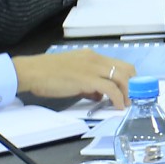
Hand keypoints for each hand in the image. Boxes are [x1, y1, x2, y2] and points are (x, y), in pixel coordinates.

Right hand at [14, 47, 135, 108]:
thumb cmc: (46, 74)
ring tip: (125, 105)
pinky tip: (116, 107)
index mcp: (92, 56)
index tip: (129, 90)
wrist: (31, 72)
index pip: (119, 64)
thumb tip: (98, 95)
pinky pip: (111, 89)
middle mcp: (95, 59)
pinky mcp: (88, 79)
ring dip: (127, 93)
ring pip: (122, 78)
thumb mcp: (72, 76)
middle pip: (126, 69)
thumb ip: (88, 84)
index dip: (128, 78)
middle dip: (132, 85)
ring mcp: (92, 68)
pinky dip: (117, 98)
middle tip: (131, 98)